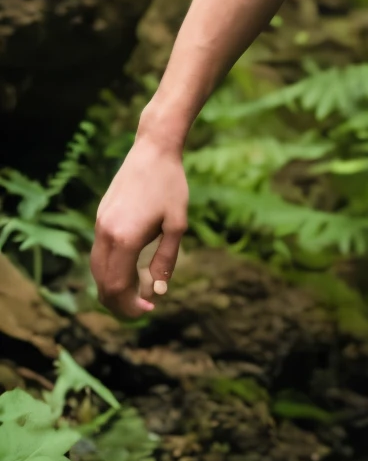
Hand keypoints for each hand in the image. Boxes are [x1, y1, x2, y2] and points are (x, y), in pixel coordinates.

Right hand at [91, 131, 188, 317]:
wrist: (153, 150)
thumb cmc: (170, 185)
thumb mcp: (177, 224)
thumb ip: (166, 259)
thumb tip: (158, 291)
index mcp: (125, 239)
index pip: (117, 286)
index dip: (129, 305)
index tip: (149, 310)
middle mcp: (106, 234)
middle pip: (102, 283)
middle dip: (119, 302)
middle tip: (142, 308)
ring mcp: (99, 225)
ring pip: (97, 270)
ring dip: (113, 287)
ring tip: (136, 293)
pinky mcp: (100, 218)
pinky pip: (98, 254)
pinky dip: (109, 270)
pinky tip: (129, 270)